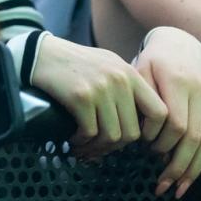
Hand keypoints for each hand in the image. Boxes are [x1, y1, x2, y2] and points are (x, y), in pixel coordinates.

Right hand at [29, 35, 166, 159]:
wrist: (41, 53)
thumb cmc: (74, 63)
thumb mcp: (108, 65)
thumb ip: (127, 87)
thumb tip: (139, 123)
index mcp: (130, 74)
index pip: (160, 112)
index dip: (152, 133)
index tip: (138, 140)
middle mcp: (119, 80)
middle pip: (132, 131)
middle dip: (116, 146)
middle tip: (103, 147)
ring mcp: (101, 89)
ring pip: (112, 136)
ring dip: (98, 147)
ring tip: (87, 146)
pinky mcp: (80, 97)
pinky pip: (90, 132)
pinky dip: (82, 141)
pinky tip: (75, 138)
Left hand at [134, 27, 200, 198]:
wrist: (180, 41)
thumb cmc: (152, 60)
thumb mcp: (138, 70)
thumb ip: (140, 99)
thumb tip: (139, 131)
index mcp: (176, 81)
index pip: (176, 123)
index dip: (163, 142)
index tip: (149, 149)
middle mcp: (200, 90)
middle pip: (195, 137)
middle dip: (179, 164)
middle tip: (165, 183)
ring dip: (196, 166)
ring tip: (182, 182)